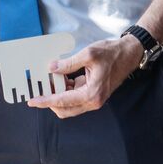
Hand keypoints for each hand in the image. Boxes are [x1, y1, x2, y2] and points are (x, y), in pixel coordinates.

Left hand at [26, 34, 142, 117]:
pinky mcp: (93, 94)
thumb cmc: (112, 54)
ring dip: (57, 95)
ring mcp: (93, 99)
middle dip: (50, 100)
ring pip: (68, 105)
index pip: (62, 101)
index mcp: (91, 94)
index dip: (45, 101)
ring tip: (50, 80)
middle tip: (40, 87)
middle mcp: (92, 101)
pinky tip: (61, 78)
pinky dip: (65, 90)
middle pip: (64, 109)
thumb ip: (68, 63)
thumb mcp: (88, 54)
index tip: (32, 100)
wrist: (129, 54)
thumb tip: (52, 69)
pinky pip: (74, 97)